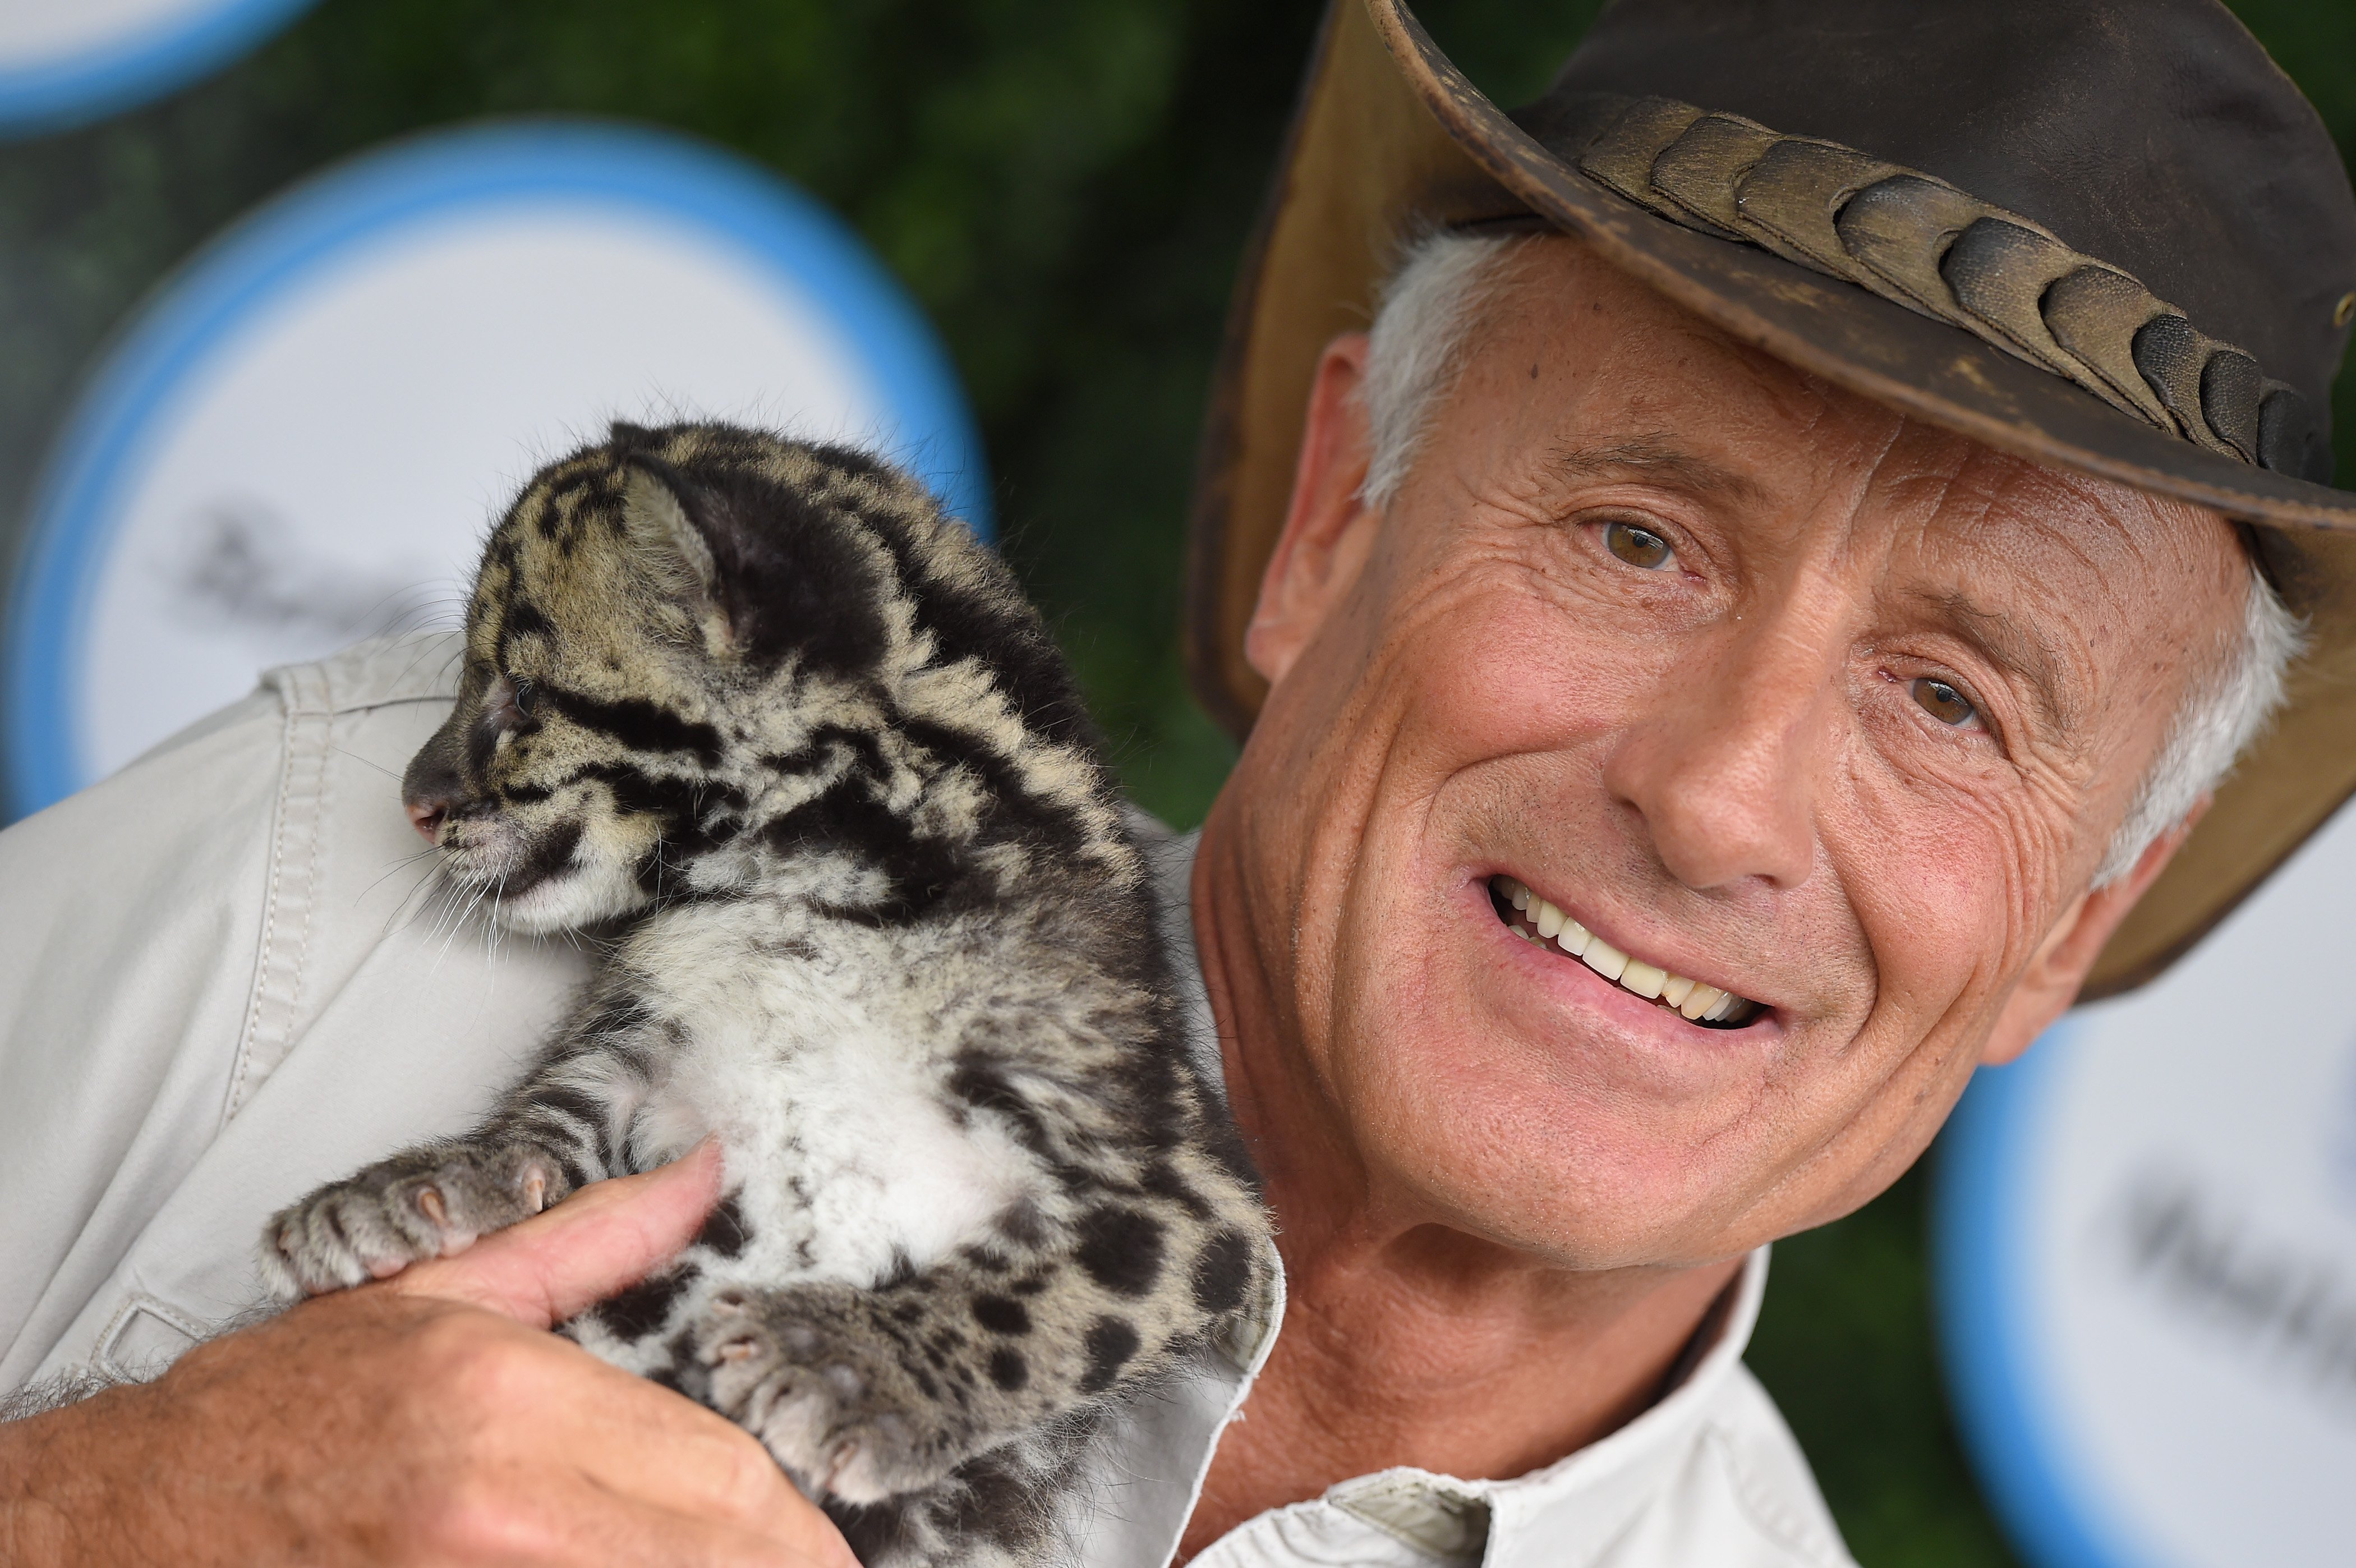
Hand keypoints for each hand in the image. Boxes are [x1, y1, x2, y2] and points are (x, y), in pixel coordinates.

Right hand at [0, 1144, 857, 1566]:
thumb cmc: (285, 1410)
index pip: (719, 1475)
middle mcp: (500, 1503)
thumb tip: (698, 1173)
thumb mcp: (445, 1292)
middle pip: (708, 1551)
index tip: (833, 1552)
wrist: (143, 1509)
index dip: (796, 1528)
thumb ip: (591, 1240)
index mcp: (512, 1401)